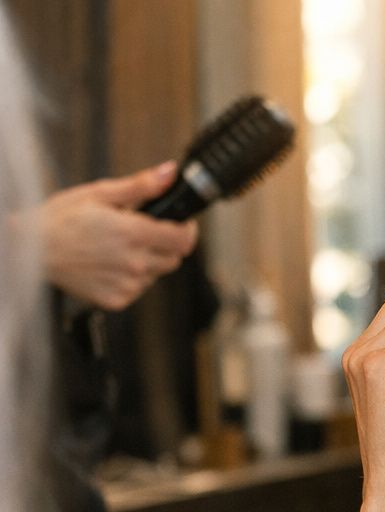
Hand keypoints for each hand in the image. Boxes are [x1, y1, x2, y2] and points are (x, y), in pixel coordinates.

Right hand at [39, 161, 199, 309]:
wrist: (31, 251)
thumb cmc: (61, 219)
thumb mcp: (100, 194)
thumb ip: (141, 186)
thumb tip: (170, 173)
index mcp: (133, 234)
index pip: (184, 239)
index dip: (187, 230)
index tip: (182, 223)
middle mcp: (134, 263)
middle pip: (174, 258)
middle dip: (166, 244)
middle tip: (142, 233)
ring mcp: (127, 285)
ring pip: (157, 274)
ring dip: (148, 261)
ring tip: (118, 248)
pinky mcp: (117, 300)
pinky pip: (138, 289)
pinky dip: (131, 278)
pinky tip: (109, 264)